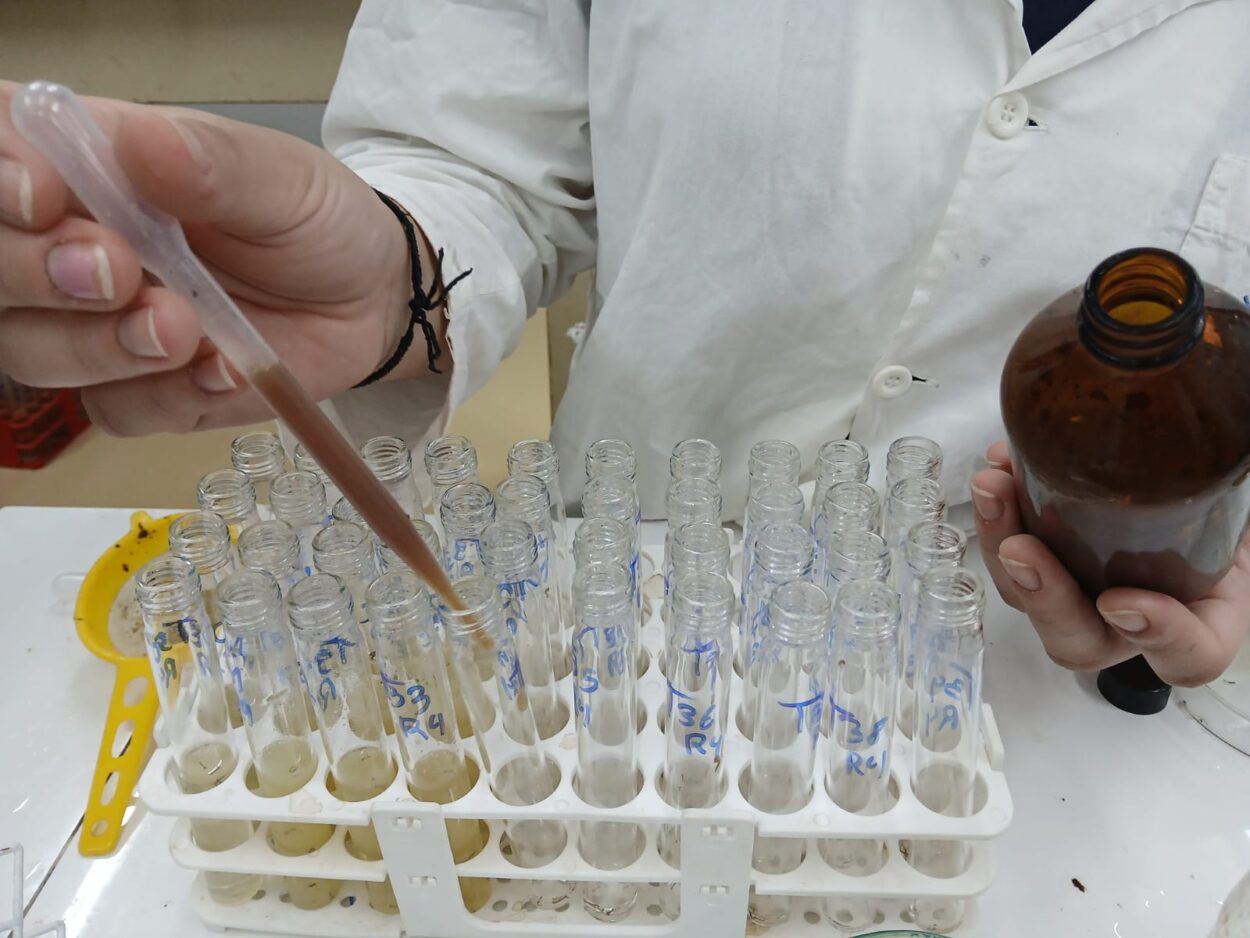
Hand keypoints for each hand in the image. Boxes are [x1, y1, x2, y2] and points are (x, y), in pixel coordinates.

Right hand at [0, 81, 424, 434]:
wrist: (370, 301)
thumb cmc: (318, 221)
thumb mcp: (283, 178)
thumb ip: (211, 163)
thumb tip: (140, 141)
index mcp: (90, 163)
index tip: (44, 200)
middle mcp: (69, 243)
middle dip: (33, 274)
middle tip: (119, 273)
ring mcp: (94, 324)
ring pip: (31, 350)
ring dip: (100, 347)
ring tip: (186, 330)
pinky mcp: (137, 389)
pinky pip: (114, 411)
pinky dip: (165, 399)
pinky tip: (221, 373)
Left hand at [972, 441, 1249, 686]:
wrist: (1189, 458)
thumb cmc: (1230, 492)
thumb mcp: (1244, 490)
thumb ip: (1243, 476)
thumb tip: (1245, 444)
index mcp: (1204, 617)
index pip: (1187, 654)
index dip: (1160, 635)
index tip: (1127, 600)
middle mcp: (1135, 617)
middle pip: (1078, 639)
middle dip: (1045, 596)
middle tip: (1024, 547)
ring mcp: (1083, 587)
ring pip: (1028, 596)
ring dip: (1001, 543)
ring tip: (993, 484)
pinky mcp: (1045, 550)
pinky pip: (1009, 548)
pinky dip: (1000, 509)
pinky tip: (1000, 463)